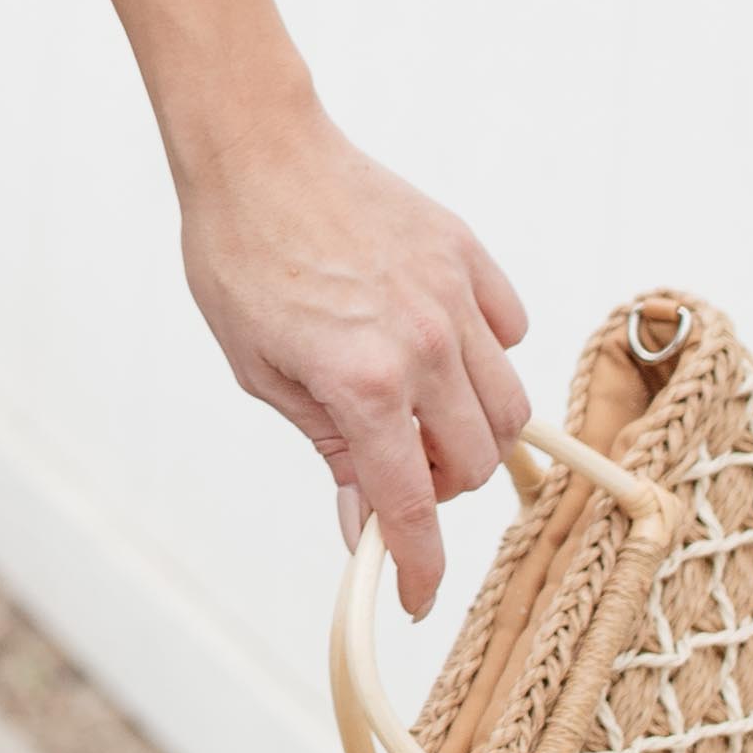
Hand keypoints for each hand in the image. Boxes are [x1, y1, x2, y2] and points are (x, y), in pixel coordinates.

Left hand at [177, 104, 530, 619]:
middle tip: (394, 471)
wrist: (258, 154)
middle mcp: (426, 345)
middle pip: (477, 462)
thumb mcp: (263, 374)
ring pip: (511, 406)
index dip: (420, 565)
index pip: (412, 504)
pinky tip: (438, 348)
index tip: (420, 598)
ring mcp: (456, 297)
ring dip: (472, 432)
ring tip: (417, 414)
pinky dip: (487, 358)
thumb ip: (330, 449)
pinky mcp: (470, 256)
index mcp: (365, 383)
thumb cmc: (240, 260)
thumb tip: (366, 524)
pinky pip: (512, 332)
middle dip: (439, 489)